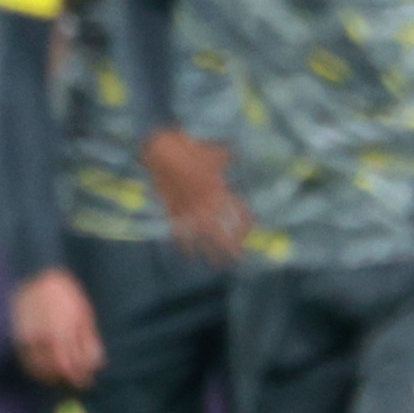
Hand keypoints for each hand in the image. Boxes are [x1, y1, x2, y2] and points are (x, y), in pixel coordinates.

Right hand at [10, 267, 105, 388]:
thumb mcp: (84, 316)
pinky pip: (26, 361)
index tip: (87, 381)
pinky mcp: (18, 337)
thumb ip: (89, 342)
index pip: (71, 367)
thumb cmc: (67, 296)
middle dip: (69, 379)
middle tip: (78, 382)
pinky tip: (46, 369)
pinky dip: (37, 369)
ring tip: (62, 377)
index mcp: (62, 334)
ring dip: (52, 377)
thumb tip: (95, 365)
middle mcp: (43, 339)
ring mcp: (28, 339)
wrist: (38, 278)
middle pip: (56, 371)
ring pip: (39, 369)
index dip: (81, 378)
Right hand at [138, 128, 247, 264]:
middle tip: (239, 258)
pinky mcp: (173, 210)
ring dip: (210, 252)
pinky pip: (180, 232)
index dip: (245, 225)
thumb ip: (229, 159)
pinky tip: (188, 254)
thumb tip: (238, 155)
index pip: (238, 214)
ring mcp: (188, 209)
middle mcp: (206, 204)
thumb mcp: (217, 153)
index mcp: (219, 191)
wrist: (163, 150)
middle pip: (222, 232)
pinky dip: (184, 244)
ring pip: (202, 237)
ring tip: (217, 263)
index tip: (250, 232)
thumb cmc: (192, 149)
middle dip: (232, 247)